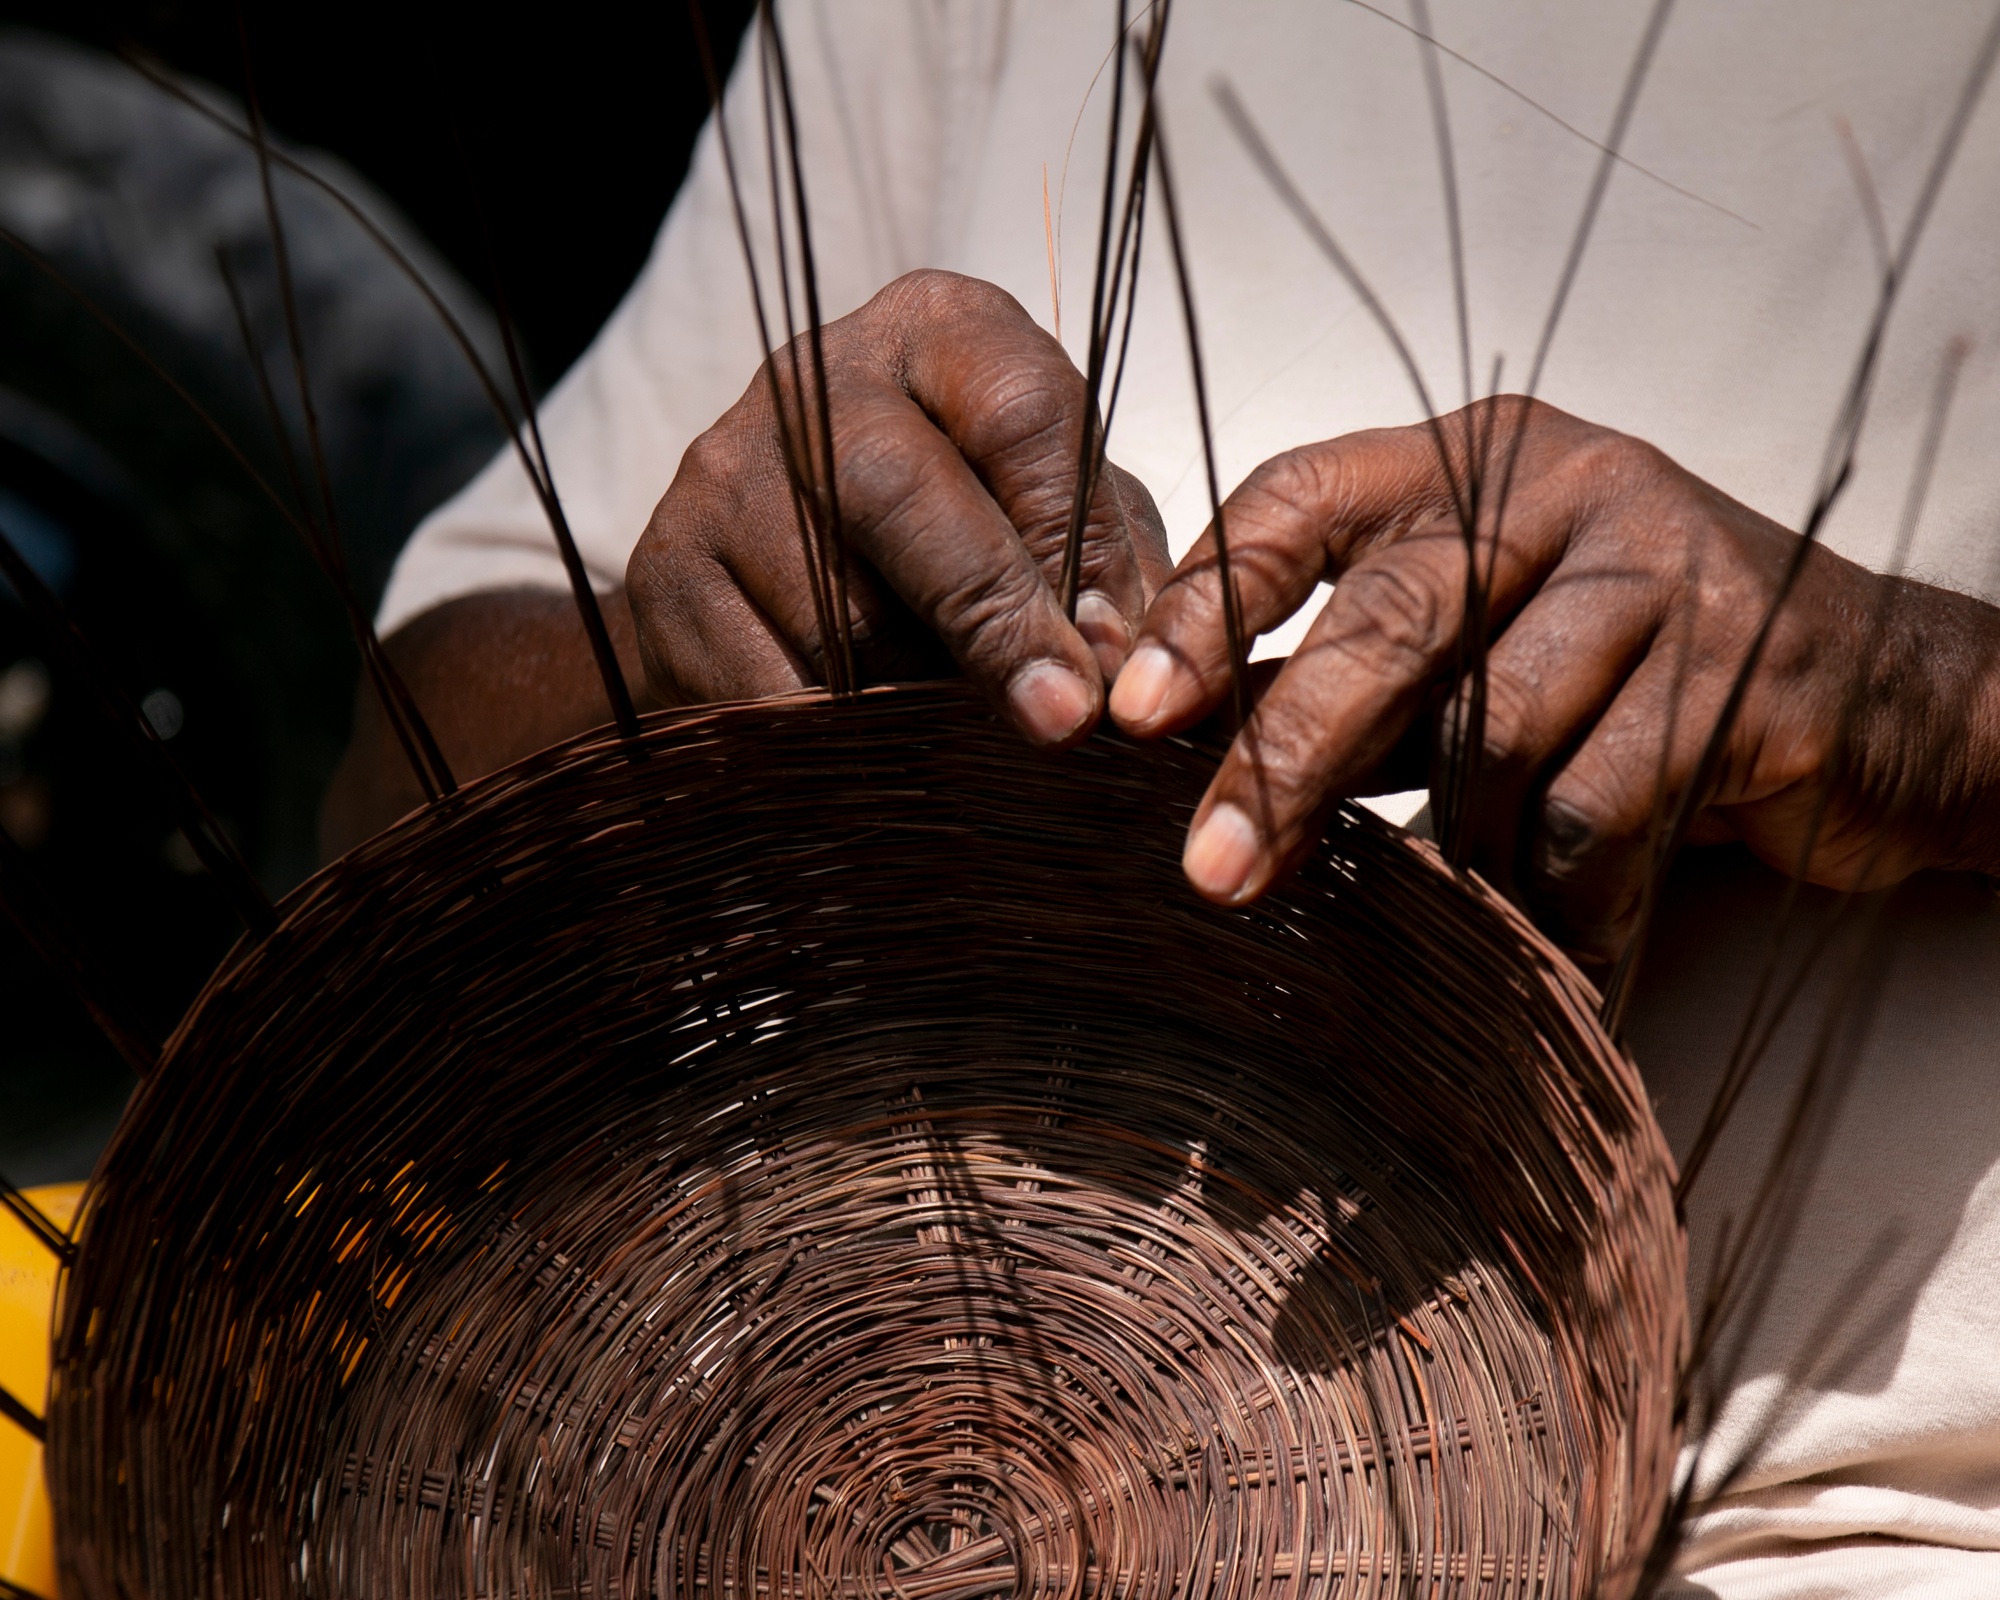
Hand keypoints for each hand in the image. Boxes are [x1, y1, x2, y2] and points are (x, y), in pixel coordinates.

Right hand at [626, 269, 1169, 743]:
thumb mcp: (1062, 527)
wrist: (791, 591)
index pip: (1020, 412)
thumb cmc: (969, 545)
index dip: (1074, 543)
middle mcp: (819, 373)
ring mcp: (724, 465)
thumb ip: (1109, 576)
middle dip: (988, 619)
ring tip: (954, 734)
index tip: (1107, 661)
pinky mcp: (665, 565)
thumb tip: (1119, 670)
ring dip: (909, 696)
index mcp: (941, 330)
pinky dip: (830, 736)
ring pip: (828, 605)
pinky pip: (759, 680)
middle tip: (1053, 722)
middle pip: (899, 491)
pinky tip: (868, 753)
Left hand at [1108, 397, 1999, 960]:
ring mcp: (1661, 570)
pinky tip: (1562, 946)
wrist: (1884, 702)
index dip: (1208, 602)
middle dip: (1287, 756)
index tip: (1131, 712)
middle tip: (1213, 869)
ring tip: (1477, 907)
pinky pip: (1595, 814)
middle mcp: (1563, 489)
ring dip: (1465, 853)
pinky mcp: (1744, 669)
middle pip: (1390, 618)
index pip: (1301, 497)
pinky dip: (1561, 903)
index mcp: (1473, 459)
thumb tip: (1184, 745)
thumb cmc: (1639, 673)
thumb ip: (1359, 671)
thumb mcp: (1484, 644)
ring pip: (1494, 737)